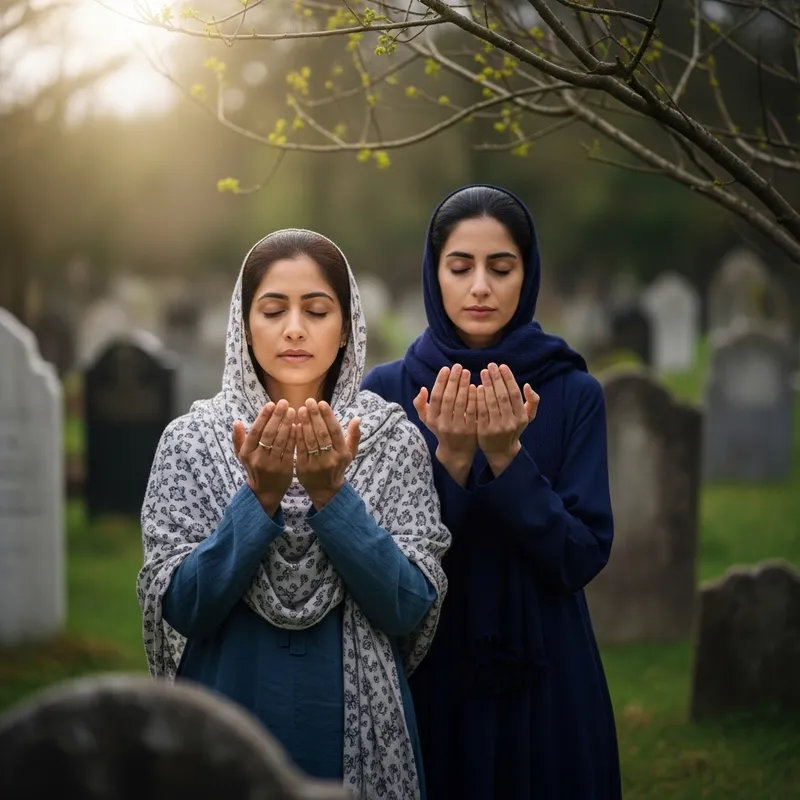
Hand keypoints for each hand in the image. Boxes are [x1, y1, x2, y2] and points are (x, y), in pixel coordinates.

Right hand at [233, 399, 296, 516]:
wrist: (264, 492)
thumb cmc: (254, 468)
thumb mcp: (242, 456)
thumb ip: (239, 439)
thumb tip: (236, 422)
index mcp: (246, 453)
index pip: (255, 431)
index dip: (263, 417)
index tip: (270, 404)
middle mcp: (258, 458)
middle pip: (268, 434)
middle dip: (277, 417)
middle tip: (284, 403)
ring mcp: (272, 464)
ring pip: (280, 441)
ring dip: (287, 424)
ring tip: (293, 411)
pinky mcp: (285, 469)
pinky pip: (290, 450)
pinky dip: (294, 437)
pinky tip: (298, 426)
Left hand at [295, 399, 359, 508]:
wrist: (326, 490)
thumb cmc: (338, 466)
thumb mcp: (350, 453)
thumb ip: (354, 436)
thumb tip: (357, 418)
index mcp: (343, 453)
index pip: (335, 431)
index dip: (329, 416)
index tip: (322, 403)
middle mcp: (331, 458)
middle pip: (322, 434)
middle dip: (315, 416)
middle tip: (309, 402)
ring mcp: (317, 464)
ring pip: (310, 441)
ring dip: (305, 424)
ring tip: (301, 410)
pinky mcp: (304, 468)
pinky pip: (300, 449)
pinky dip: (297, 436)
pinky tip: (295, 424)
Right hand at [413, 365, 476, 484]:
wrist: (456, 451)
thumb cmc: (441, 429)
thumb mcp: (427, 419)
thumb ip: (421, 404)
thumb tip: (422, 389)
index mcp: (432, 419)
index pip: (436, 397)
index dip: (440, 381)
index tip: (446, 368)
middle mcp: (443, 424)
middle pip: (448, 398)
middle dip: (453, 380)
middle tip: (458, 366)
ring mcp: (458, 428)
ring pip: (461, 404)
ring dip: (464, 386)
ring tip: (467, 373)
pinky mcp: (471, 431)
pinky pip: (473, 411)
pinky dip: (474, 398)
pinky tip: (476, 386)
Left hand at [477, 363, 538, 475]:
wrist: (502, 451)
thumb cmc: (514, 428)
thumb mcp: (527, 417)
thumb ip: (532, 401)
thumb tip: (527, 386)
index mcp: (522, 417)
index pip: (515, 394)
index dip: (508, 378)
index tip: (502, 366)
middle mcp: (511, 422)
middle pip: (503, 396)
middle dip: (496, 379)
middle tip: (490, 365)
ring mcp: (497, 427)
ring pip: (491, 403)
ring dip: (487, 385)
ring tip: (484, 372)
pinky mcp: (484, 431)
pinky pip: (481, 411)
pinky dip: (479, 398)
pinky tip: (476, 387)